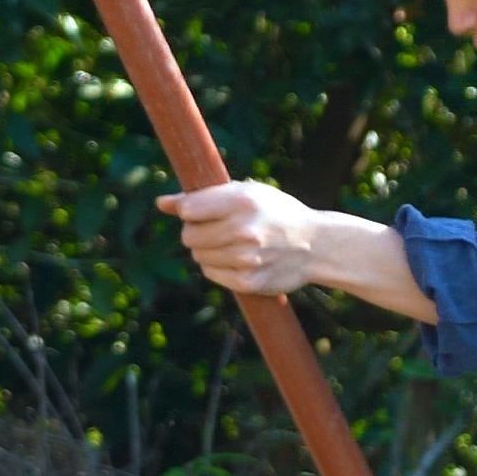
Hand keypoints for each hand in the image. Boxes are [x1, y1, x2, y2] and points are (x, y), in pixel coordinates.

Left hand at [155, 181, 321, 296]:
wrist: (316, 245)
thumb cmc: (275, 213)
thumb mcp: (246, 193)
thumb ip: (202, 197)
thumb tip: (160, 203)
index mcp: (243, 201)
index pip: (188, 209)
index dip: (191, 210)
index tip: (203, 211)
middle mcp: (244, 229)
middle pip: (189, 235)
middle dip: (197, 231)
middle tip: (218, 228)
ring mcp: (247, 258)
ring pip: (198, 255)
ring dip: (207, 249)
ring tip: (232, 243)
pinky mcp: (248, 281)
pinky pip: (210, 273)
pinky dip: (217, 266)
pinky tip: (237, 259)